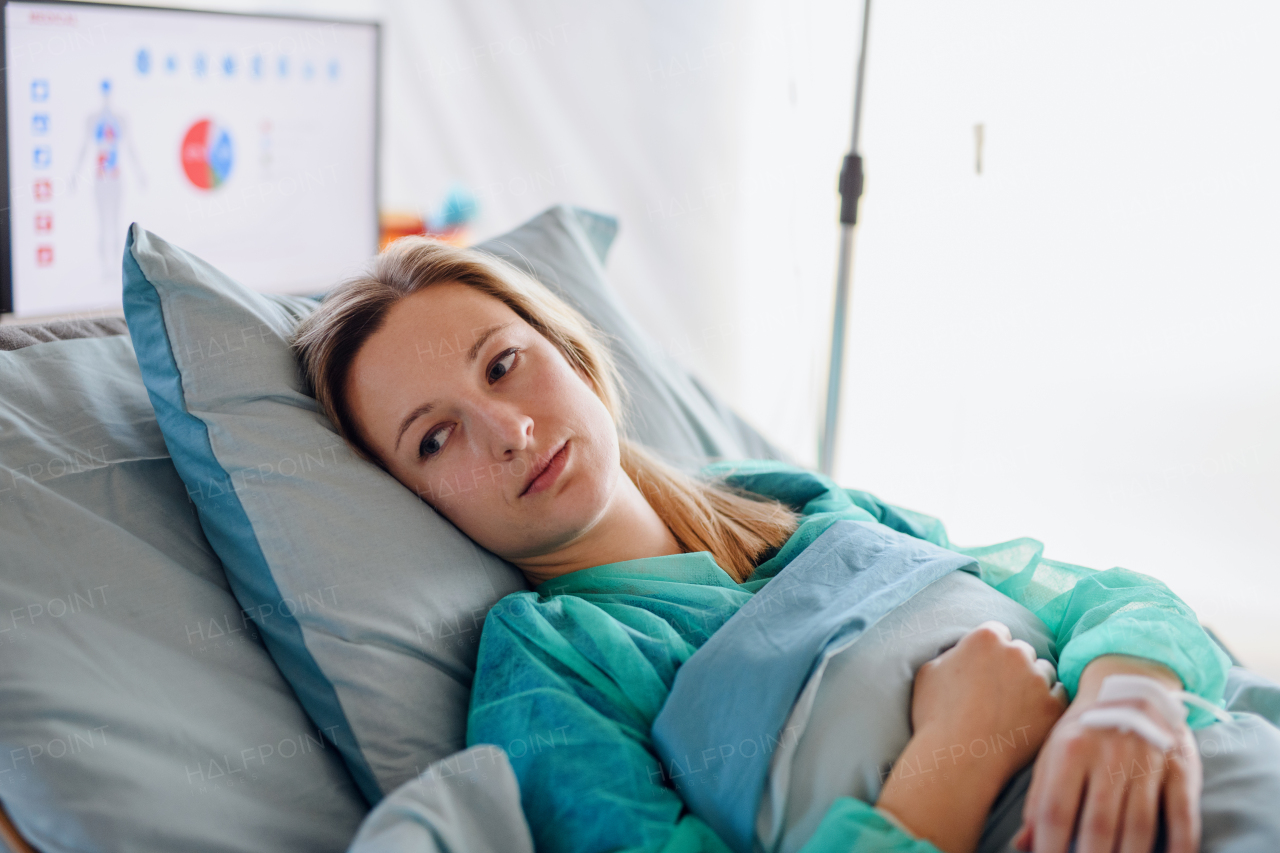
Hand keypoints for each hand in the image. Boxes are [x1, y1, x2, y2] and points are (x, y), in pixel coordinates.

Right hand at [911, 620, 1067, 779]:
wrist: (958, 758)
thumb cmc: (936, 717)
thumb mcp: (929, 672)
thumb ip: (952, 654)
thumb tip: (962, 653)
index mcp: (985, 638)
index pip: (998, 632)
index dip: (991, 651)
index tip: (987, 667)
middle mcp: (1015, 652)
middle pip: (1022, 651)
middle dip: (1014, 666)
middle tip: (1000, 691)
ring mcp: (1038, 679)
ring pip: (1044, 672)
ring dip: (1034, 684)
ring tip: (1016, 707)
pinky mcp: (1053, 707)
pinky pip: (1059, 697)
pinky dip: (1048, 705)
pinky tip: (1031, 718)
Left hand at [1013, 657, 1201, 852]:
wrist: (1131, 683)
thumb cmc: (1083, 729)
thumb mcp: (1052, 752)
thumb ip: (1038, 800)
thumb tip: (1022, 845)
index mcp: (1069, 750)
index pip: (1055, 811)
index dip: (1050, 848)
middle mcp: (1108, 755)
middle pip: (1098, 826)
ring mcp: (1147, 762)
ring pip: (1139, 826)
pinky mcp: (1181, 768)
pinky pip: (1183, 816)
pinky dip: (1180, 847)